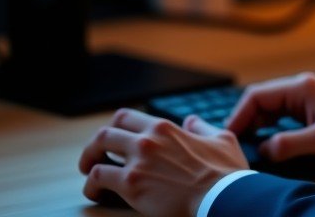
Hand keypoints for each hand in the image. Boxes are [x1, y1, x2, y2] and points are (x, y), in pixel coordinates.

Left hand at [78, 108, 247, 216]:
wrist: (220, 197)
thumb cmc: (224, 172)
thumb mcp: (221, 139)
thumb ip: (202, 127)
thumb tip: (192, 121)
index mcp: (165, 127)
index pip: (127, 117)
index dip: (116, 128)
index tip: (115, 140)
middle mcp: (147, 139)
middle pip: (106, 132)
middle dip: (96, 145)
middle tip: (94, 156)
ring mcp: (138, 161)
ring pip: (97, 153)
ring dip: (89, 162)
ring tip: (90, 173)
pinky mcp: (131, 185)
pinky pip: (99, 178)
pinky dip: (92, 185)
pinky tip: (95, 193)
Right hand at [225, 71, 314, 168]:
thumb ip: (291, 143)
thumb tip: (263, 149)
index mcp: (303, 88)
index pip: (258, 95)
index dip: (239, 115)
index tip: (228, 138)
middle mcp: (301, 89)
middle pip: (260, 101)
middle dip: (243, 121)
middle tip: (232, 147)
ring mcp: (305, 100)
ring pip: (268, 110)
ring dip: (254, 126)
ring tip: (242, 148)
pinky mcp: (309, 112)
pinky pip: (279, 118)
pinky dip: (267, 129)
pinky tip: (262, 145)